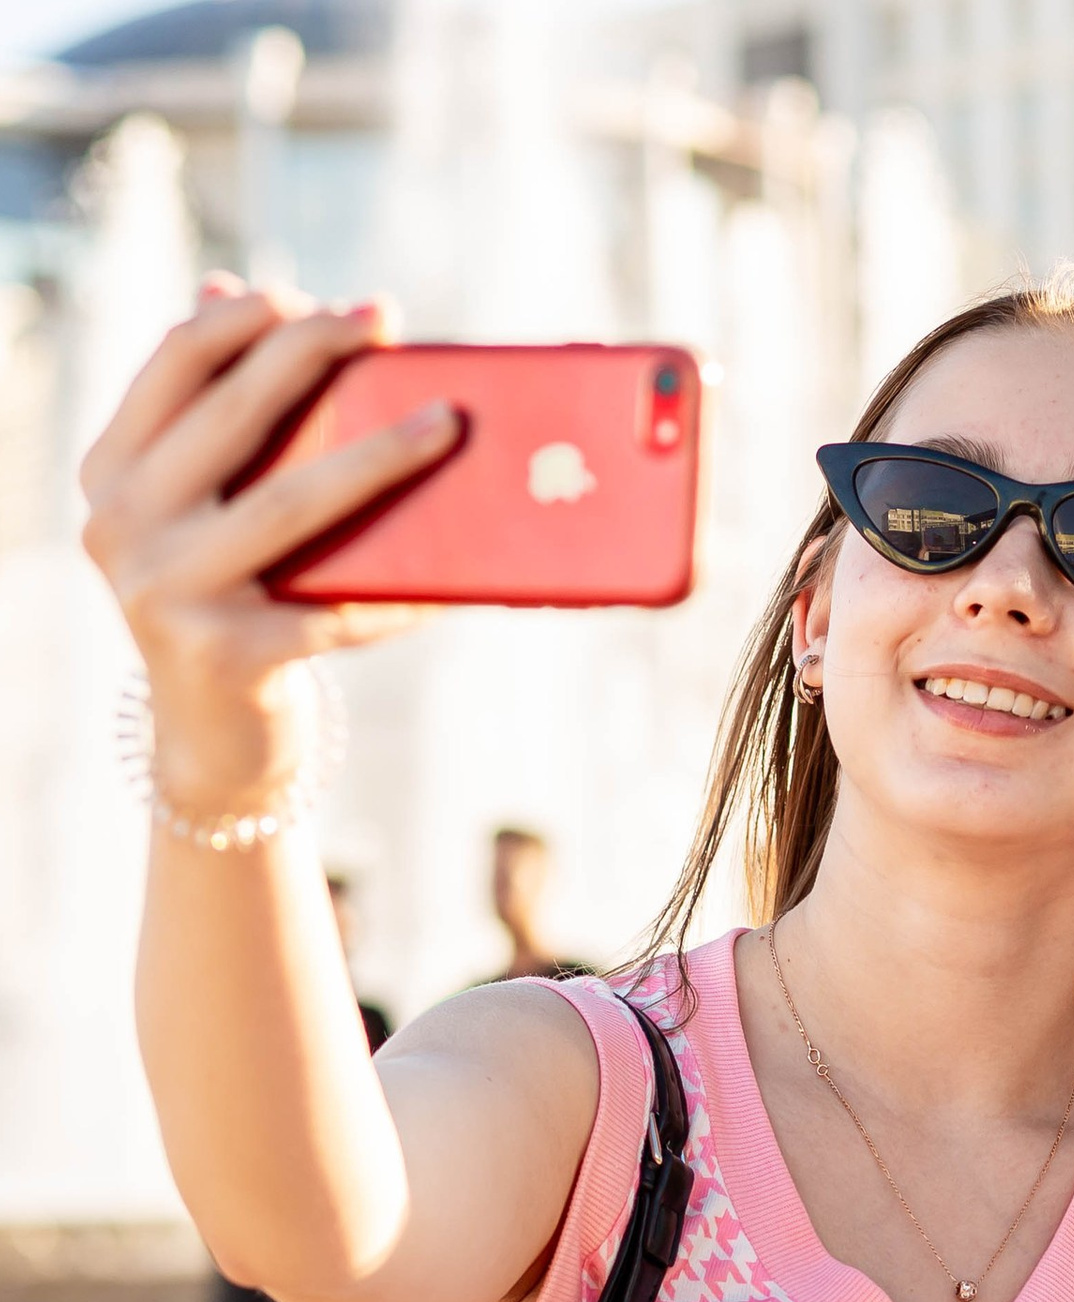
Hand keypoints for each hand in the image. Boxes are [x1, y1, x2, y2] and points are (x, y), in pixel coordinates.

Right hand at [78, 277, 457, 810]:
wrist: (214, 742)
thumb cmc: (231, 603)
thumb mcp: (207, 513)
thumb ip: (218, 421)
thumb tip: (237, 288)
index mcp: (113, 473)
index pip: (175, 365)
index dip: (249, 319)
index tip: (317, 294)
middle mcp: (123, 526)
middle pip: (235, 417)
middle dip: (315, 355)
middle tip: (386, 318)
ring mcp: (169, 593)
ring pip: (291, 504)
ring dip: (380, 457)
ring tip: (449, 423)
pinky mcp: (228, 656)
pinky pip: (338, 610)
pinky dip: (404, 591)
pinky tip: (461, 572)